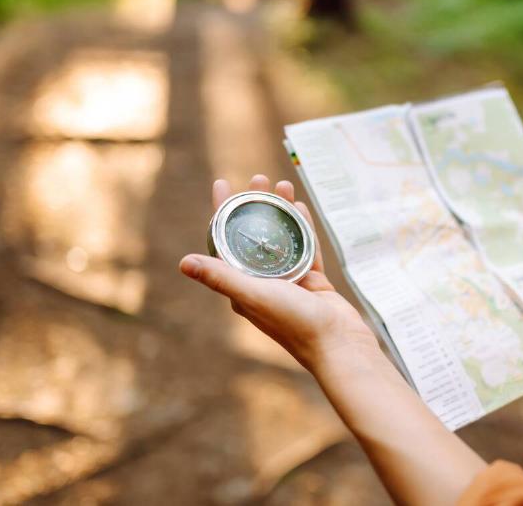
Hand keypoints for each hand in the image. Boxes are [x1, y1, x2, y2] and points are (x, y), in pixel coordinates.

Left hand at [179, 175, 377, 371]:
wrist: (338, 344)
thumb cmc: (295, 323)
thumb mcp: (254, 296)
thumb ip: (222, 278)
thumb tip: (183, 262)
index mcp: (244, 287)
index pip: (226, 242)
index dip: (222, 211)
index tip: (222, 182)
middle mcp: (263, 283)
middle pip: (255, 234)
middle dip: (254, 204)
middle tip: (258, 177)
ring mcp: (290, 282)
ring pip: (282, 237)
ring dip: (279, 210)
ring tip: (281, 184)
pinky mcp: (314, 282)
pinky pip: (306, 247)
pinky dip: (302, 226)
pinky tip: (300, 206)